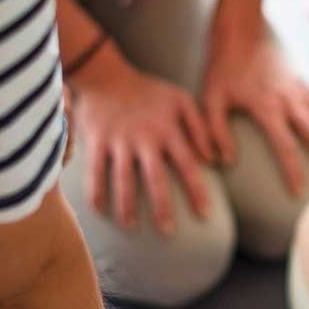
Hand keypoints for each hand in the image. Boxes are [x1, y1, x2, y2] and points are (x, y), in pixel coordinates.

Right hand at [68, 48, 211, 236]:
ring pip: (122, 180)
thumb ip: (199, 127)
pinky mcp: (96, 141)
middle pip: (155, 179)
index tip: (205, 214)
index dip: (196, 190)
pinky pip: (95, 172)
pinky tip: (101, 211)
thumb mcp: (181, 100)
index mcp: (167, 129)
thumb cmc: (149, 91)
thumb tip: (212, 159)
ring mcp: (119, 141)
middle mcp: (144, 138)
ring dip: (126, 206)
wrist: (107, 75)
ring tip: (130, 227)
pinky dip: (96, 192)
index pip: (187, 164)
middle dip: (162, 208)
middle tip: (168, 233)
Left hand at [201, 22, 308, 194]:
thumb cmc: (221, 65)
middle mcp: (289, 98)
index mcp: (267, 105)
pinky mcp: (303, 81)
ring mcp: (300, 88)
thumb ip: (216, 131)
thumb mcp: (210, 98)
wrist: (240, 28)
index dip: (294, 171)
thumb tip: (225, 162)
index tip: (299, 193)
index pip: (285, 145)